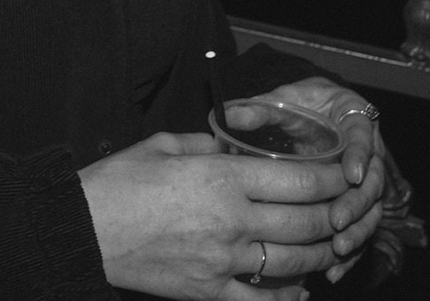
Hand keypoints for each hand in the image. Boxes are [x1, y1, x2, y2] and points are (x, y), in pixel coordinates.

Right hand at [79, 130, 357, 299]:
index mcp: (223, 178)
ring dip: (319, 255)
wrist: (82, 229)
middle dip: (335, 217)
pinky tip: (299, 292)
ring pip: (292, 262)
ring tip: (331, 246)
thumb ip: (206, 143)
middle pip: (306, 223)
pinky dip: (286, 299)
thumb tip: (229, 147)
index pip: (299, 181)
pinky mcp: (208, 292)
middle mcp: (232, 220)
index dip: (331, 180)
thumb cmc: (118, 182)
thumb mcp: (163, 145)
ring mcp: (223, 261)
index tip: (344, 177)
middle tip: (347, 211)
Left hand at [259, 77, 391, 280]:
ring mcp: (364, 180)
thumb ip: (260, 109)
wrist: (314, 112)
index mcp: (353, 119)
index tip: (350, 175)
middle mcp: (366, 151)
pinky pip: (359, 229)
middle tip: (336, 222)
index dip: (360, 156)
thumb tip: (229, 116)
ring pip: (371, 209)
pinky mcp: (356, 203)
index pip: (364, 137)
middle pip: (373, 180)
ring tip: (338, 249)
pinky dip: (350, 251)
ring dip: (357, 230)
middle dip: (357, 204)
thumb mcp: (282, 100)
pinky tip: (334, 271)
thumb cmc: (300, 104)